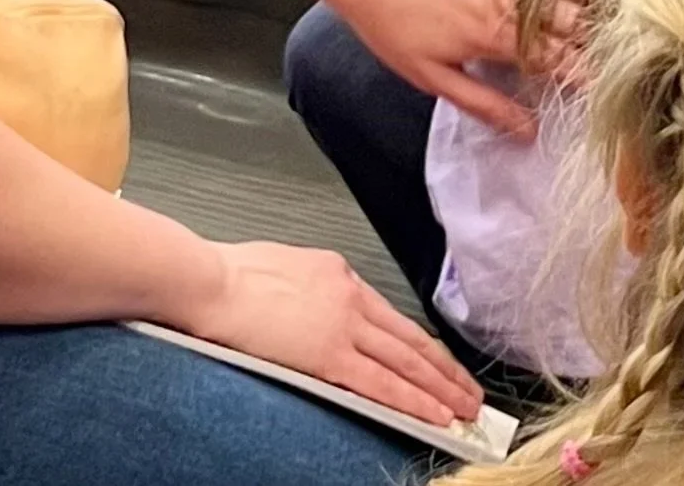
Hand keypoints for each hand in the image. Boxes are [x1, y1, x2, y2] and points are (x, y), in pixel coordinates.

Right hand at [185, 241, 482, 429]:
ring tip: (465, 408)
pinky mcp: (328, 354)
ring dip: (439, 389)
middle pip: (412, 342)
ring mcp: (344, 326)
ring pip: (407, 363)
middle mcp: (353, 299)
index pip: (394, 321)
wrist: (211, 282)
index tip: (442, 364)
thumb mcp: (287, 270)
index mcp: (343, 277)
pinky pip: (380, 383)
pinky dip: (411, 400)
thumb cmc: (231, 276)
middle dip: (445, 371)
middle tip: (471, 392)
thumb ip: (312, 292)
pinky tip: (433, 414)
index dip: (422, 346)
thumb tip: (315, 309)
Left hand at [320, 0, 592, 137]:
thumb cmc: (391, 21)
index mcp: (496, 36)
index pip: (559, 60)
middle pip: (577, 19)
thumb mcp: (430, 75)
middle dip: (595, 36)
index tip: (601, 83)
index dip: (585, 73)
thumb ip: (484, 103)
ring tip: (598, 7)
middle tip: (607, 46)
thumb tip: (528, 131)